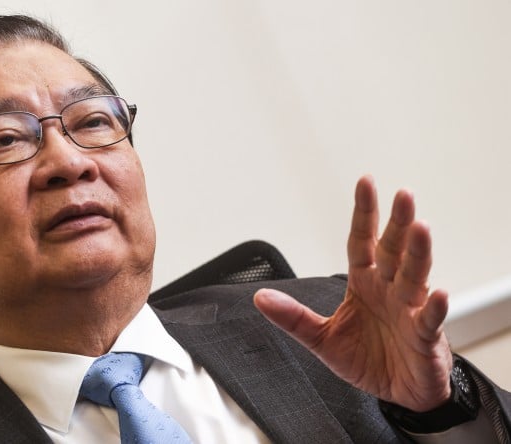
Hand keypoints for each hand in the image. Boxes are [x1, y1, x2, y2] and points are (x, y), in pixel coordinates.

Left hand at [253, 175, 452, 410]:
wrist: (397, 392)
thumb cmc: (366, 359)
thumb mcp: (320, 338)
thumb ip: (293, 317)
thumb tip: (260, 297)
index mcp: (364, 283)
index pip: (362, 241)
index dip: (363, 213)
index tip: (365, 182)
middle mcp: (389, 290)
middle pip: (393, 250)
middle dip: (398, 222)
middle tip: (403, 195)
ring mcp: (408, 310)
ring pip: (414, 276)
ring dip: (417, 253)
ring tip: (420, 228)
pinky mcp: (424, 336)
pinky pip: (429, 319)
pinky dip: (433, 307)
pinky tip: (437, 293)